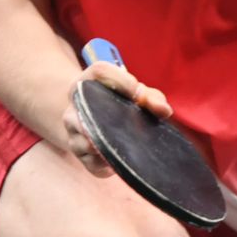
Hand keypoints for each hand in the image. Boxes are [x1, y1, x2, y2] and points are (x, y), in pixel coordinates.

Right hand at [59, 61, 171, 178]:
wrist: (96, 117)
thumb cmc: (121, 102)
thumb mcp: (137, 95)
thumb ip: (152, 98)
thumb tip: (164, 111)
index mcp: (90, 80)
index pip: (99, 70)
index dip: (120, 80)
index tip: (138, 92)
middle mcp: (76, 103)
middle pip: (82, 112)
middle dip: (107, 123)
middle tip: (128, 128)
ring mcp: (72, 128)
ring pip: (83, 143)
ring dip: (107, 147)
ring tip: (125, 146)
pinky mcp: (76, 152)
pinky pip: (90, 163)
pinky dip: (106, 166)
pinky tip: (118, 161)